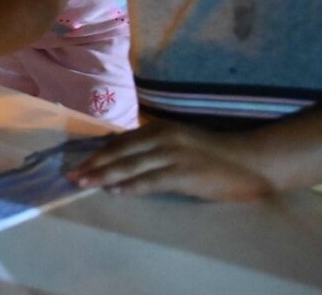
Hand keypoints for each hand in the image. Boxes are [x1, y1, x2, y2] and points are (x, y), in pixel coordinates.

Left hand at [64, 121, 275, 200]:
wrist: (249, 159)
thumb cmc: (214, 153)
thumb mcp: (179, 142)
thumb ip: (154, 147)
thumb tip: (124, 156)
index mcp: (159, 129)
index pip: (120, 141)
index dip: (97, 152)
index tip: (77, 162)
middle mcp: (161, 137)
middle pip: (119, 152)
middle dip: (94, 164)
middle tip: (71, 175)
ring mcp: (172, 154)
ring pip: (130, 165)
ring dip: (104, 175)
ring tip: (85, 183)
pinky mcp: (183, 173)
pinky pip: (151, 181)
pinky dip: (131, 186)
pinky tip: (115, 191)